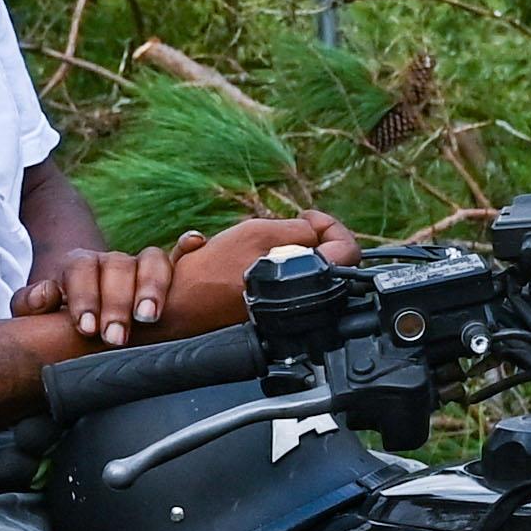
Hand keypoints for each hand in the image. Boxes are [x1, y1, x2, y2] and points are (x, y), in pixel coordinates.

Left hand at [14, 245, 175, 344]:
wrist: (85, 307)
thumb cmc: (62, 316)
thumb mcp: (36, 311)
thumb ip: (30, 303)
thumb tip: (48, 295)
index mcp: (79, 266)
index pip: (81, 269)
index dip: (84, 297)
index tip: (87, 329)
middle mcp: (112, 262)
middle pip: (118, 267)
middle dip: (117, 303)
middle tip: (115, 337)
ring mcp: (141, 266)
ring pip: (151, 260)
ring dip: (152, 285)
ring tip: (150, 317)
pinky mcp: (166, 273)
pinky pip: (180, 254)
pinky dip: (189, 247)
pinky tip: (196, 245)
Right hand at [152, 212, 359, 335]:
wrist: (181, 307)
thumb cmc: (214, 271)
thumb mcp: (259, 233)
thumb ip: (299, 231)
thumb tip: (317, 231)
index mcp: (305, 279)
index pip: (349, 250)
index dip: (332, 226)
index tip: (309, 217)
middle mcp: (305, 301)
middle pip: (332, 259)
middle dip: (315, 235)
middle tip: (294, 223)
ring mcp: (291, 309)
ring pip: (310, 267)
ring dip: (295, 247)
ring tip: (271, 239)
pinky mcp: (276, 313)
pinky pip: (291, 280)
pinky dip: (281, 263)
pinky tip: (261, 258)